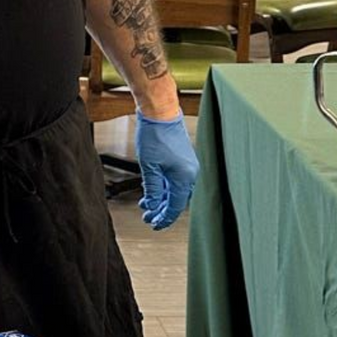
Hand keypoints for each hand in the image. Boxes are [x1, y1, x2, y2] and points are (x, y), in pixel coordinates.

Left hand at [136, 112, 197, 229]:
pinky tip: (151, 190)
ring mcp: (187, 166)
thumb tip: (152, 206)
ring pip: (175, 190)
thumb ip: (152, 189)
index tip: (154, 225)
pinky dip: (163, 187)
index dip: (165, 218)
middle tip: (148, 218)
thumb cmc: (154, 136)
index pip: (175, 206)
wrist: (160, 112)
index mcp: (184, 178)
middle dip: (162, 210)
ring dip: (161, 198)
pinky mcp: (182, 159)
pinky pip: (175, 179)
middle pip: (177, 200)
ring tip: (146, 205)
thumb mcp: (149, 167)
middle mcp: (190, 173)